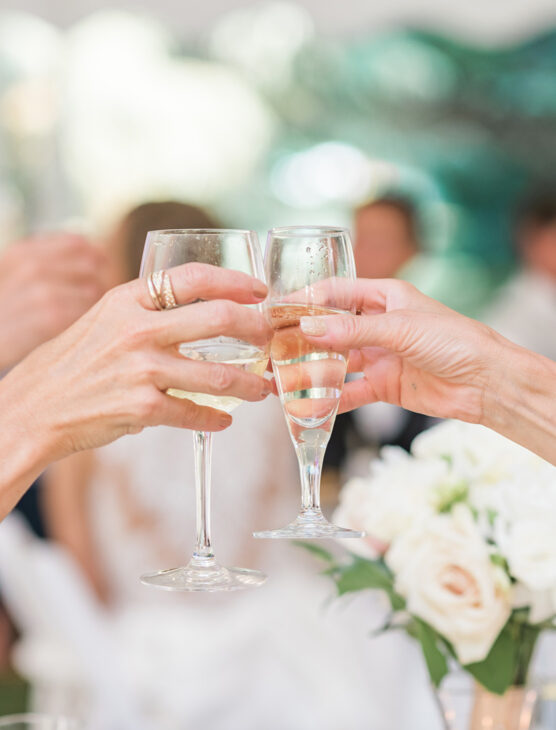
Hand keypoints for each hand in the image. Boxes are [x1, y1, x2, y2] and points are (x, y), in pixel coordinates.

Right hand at [0, 234, 107, 372]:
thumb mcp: (10, 272)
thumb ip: (44, 260)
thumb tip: (90, 256)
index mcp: (24, 251)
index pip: (78, 242)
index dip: (95, 255)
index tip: (100, 269)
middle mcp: (34, 265)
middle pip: (91, 265)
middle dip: (99, 281)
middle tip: (96, 298)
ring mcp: (44, 291)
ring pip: (94, 291)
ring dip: (95, 305)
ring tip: (85, 317)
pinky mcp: (52, 318)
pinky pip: (88, 314)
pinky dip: (89, 321)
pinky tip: (78, 329)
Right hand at [0, 263, 271, 460]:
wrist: (32, 409)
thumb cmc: (69, 364)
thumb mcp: (101, 320)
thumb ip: (143, 313)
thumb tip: (192, 314)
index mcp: (127, 298)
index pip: (194, 277)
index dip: (234, 281)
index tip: (258, 290)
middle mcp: (137, 328)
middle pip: (218, 318)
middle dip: (256, 329)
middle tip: (271, 340)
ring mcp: (140, 368)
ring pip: (218, 373)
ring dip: (251, 384)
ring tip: (264, 390)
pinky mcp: (141, 407)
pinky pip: (194, 413)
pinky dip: (215, 419)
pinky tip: (224, 421)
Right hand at [299, 278, 504, 423]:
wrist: (486, 383)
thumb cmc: (454, 341)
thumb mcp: (400, 328)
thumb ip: (352, 331)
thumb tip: (309, 329)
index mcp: (384, 297)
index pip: (337, 292)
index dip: (308, 299)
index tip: (280, 310)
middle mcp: (378, 325)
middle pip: (331, 329)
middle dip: (304, 339)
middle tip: (274, 349)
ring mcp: (380, 356)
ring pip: (337, 363)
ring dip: (313, 371)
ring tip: (283, 380)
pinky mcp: (384, 386)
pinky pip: (351, 391)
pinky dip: (331, 399)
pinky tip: (310, 406)